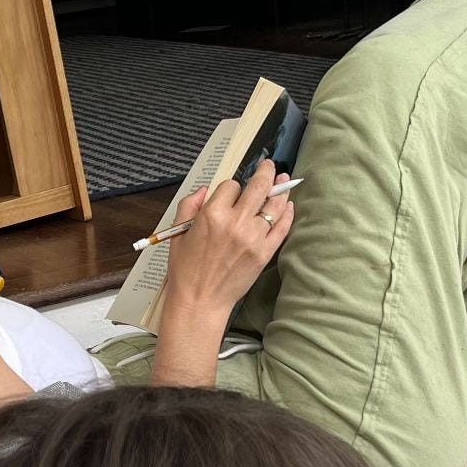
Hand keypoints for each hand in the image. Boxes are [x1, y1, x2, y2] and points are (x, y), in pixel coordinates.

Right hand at [161, 161, 294, 323]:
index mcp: (212, 215)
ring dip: (280, 190)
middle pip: (258, 186)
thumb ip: (189, 205)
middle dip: (265, 171)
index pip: (230, 185)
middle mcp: (235, 222)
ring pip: (274, 204)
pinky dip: (288, 213)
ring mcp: (254, 238)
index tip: (231, 191)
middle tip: (269, 166)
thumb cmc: (186, 270)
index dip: (231, 186)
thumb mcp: (177, 232)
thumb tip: (205, 190)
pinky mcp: (265, 253)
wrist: (200, 300)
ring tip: (284, 181)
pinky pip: (282, 227)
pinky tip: (289, 205)